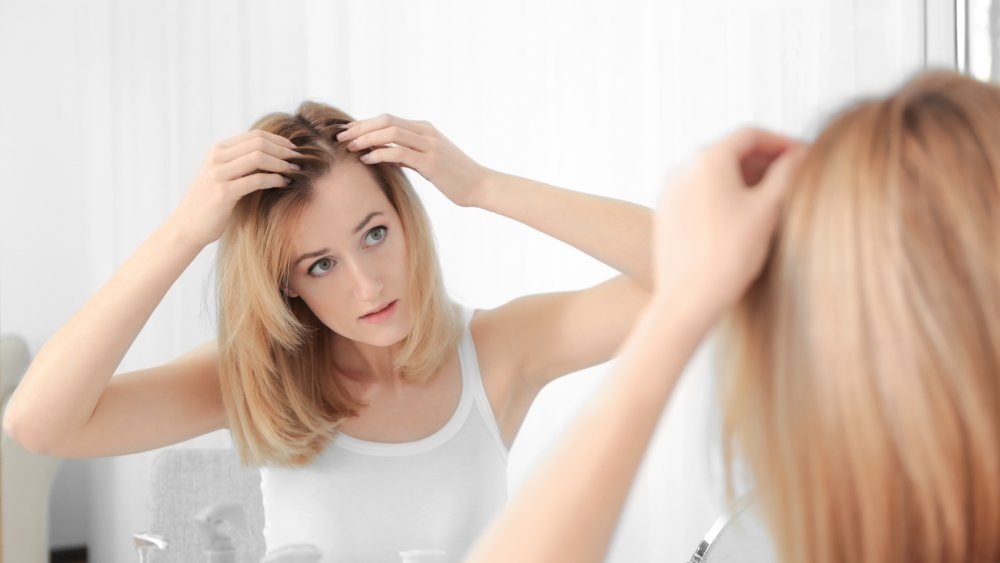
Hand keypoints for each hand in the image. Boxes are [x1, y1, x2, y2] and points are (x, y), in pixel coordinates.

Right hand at [169, 129, 301, 246]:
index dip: (279, 141)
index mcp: (218, 150)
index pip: (255, 136)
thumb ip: (241, 162)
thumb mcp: (223, 175)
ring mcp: (218, 174)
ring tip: (295, 171)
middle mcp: (217, 157)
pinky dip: (275, 179)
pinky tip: (284, 183)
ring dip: (282, 164)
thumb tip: (274, 154)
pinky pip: (256, 180)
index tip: (294, 150)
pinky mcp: (224, 192)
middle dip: (284, 151)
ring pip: (259, 158)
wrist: (188, 225)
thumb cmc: (211, 202)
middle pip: (259, 143)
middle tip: (299, 161)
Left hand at [337, 114, 490, 206]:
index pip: (388, 119)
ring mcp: (430, 146)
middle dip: (361, 127)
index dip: (365, 124)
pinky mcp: (431, 162)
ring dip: (367, 139)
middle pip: (386, 121)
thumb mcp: (428, 161)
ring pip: (391, 132)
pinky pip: (400, 153)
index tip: (347, 132)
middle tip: (341, 137)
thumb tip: (383, 154)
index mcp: (425, 129)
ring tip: (350, 147)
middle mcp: (426, 133)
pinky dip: (380, 154)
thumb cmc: (454, 177)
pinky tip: (367, 160)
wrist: (479, 186)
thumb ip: (407, 154)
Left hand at [654, 127, 804, 321]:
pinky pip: (699, 193)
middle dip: (764, 161)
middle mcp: (682, 169)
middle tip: (792, 177)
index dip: (782, 142)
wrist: (687, 299)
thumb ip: (787, 174)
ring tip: (772, 198)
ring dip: (745, 179)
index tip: (803, 156)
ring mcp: (670, 192)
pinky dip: (724, 196)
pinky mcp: (666, 214)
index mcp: (707, 160)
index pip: (750, 134)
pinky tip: (743, 217)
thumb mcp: (768, 210)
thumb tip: (799, 156)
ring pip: (714, 174)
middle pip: (730, 152)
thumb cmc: (728, 256)